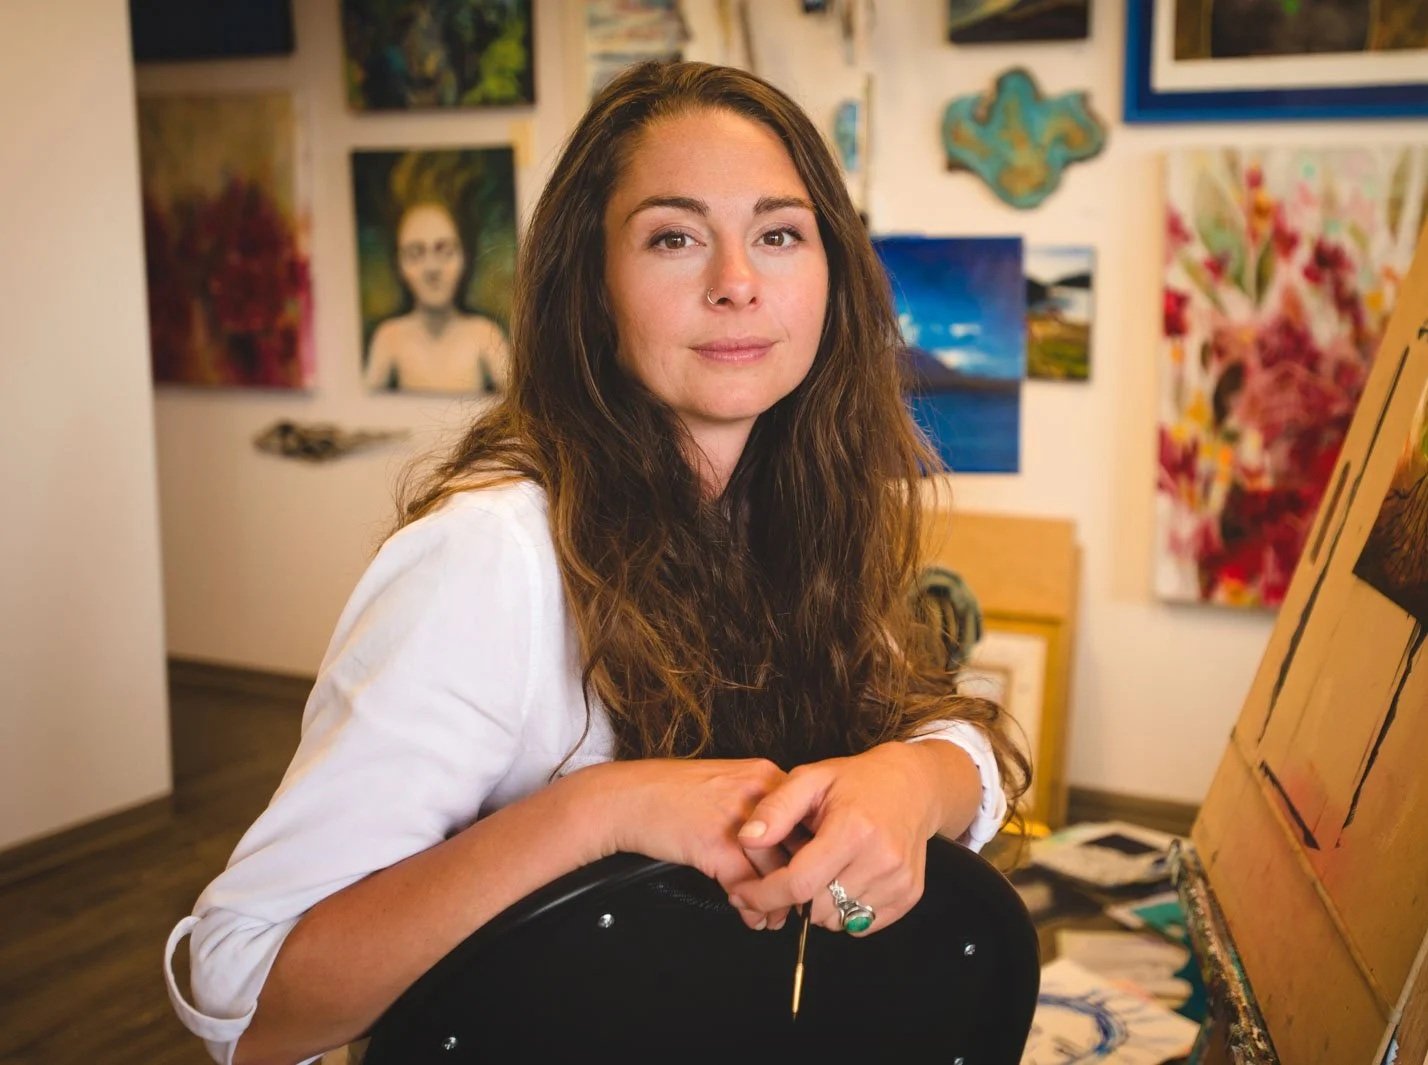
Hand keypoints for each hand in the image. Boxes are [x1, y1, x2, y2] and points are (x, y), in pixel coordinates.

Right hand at [587, 757, 793, 929]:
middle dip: (799, 880)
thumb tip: (785, 852)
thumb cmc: (672, 794)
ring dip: (777, 901)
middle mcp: (756, 793)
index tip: (812, 873)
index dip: (812, 852)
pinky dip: (751, 907)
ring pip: (775, 869)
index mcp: (764, 775)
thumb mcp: (726, 787)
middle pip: (797, 845)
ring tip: (776, 916)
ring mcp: (736, 818)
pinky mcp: (713, 844)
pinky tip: (751, 916)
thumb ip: (760, 813)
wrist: (627, 797)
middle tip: (800, 903)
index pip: (807, 818)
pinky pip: (745, 885)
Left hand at [724, 742, 969, 934]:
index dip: (763, 895)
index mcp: (853, 829)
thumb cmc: (855, 781)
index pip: (799, 883)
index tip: (741, 894)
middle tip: (791, 869)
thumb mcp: (810, 779)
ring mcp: (899, 880)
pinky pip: (861, 925)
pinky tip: (842, 879)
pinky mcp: (909, 894)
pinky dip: (843, 911)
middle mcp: (881, 859)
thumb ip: (775, 808)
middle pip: (815, 908)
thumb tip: (746, 839)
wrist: (913, 786)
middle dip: (790, 898)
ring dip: (817, 905)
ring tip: (821, 869)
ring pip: (837, 921)